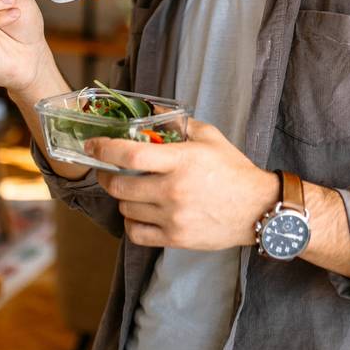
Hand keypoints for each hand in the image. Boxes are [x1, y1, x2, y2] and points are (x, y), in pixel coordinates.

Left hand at [89, 120, 278, 250]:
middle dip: (106, 175)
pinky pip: (136, 234)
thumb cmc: (233, 171)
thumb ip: (180, 124)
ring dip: (122, 198)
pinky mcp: (175, 238)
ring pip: (126, 208)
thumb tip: (153, 111)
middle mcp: (173, 189)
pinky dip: (130, 223)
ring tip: (130, 190)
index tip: (92, 145)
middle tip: (107, 170)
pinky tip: (137, 214)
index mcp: (180, 160)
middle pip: (119, 185)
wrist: (258, 209)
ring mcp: (173, 216)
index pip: (130, 154)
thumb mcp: (211, 138)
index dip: (104, 148)